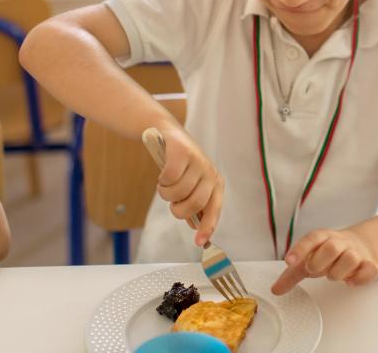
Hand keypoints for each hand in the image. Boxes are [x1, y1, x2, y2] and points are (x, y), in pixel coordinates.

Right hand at [156, 125, 223, 246]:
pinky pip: (169, 178)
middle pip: (195, 203)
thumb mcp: (191, 185)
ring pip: (179, 192)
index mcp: (215, 183)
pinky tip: (162, 176)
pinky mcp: (183, 152)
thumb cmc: (180, 166)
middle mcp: (210, 172)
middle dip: (178, 210)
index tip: (199, 242)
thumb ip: (194, 204)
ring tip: (165, 186)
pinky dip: (162, 181)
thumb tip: (197, 228)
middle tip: (172, 203)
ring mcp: (198, 161)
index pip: (214, 209)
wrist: (167, 135)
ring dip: (166, 194)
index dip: (207, 227)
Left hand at [270, 229, 377, 294]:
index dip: (300, 249)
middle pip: (332, 246)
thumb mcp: (309, 259)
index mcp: (324, 238)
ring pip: (351, 258)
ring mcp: (356, 253)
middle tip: (314, 271)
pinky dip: (359, 278)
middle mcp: (341, 243)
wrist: (360, 246)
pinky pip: (369, 269)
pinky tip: (350, 281)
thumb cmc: (329, 255)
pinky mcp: (368, 265)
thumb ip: (292, 275)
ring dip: (338, 272)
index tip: (288, 261)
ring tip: (333, 275)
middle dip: (320, 262)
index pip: (313, 238)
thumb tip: (275, 290)